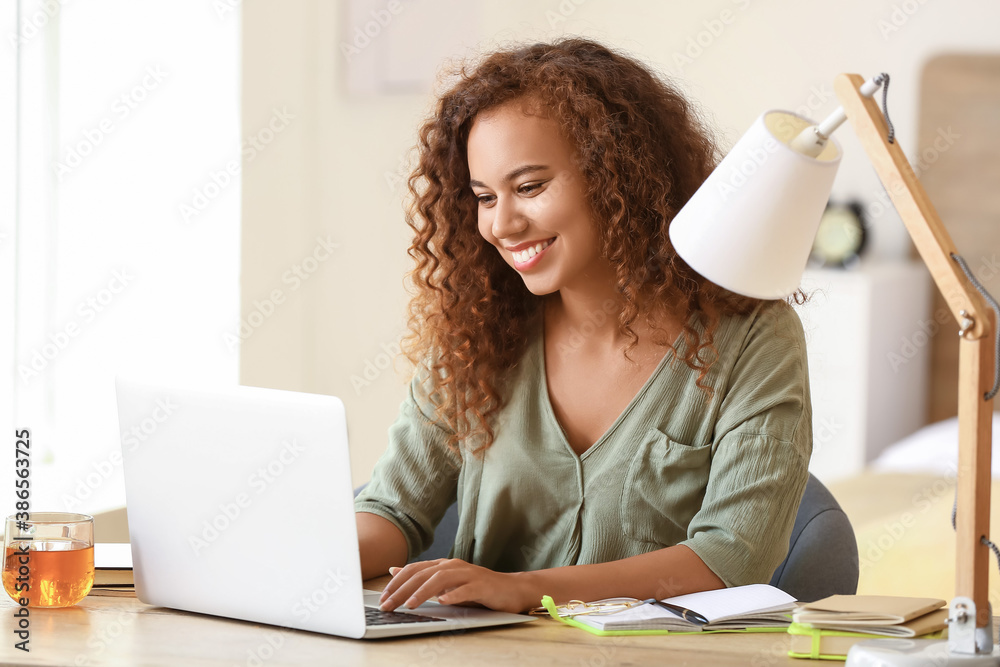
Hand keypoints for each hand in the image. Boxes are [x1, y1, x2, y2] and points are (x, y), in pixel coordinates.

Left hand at [378, 558, 535, 613]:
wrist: (511, 589)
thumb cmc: (477, 589)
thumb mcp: (446, 583)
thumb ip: (422, 577)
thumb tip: (394, 570)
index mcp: (443, 565)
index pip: (414, 570)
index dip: (396, 583)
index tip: (383, 599)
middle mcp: (454, 566)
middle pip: (423, 574)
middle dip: (403, 590)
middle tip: (388, 605)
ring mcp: (469, 574)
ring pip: (441, 579)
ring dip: (424, 591)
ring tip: (410, 604)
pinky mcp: (482, 585)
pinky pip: (466, 589)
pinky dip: (453, 594)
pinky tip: (443, 601)